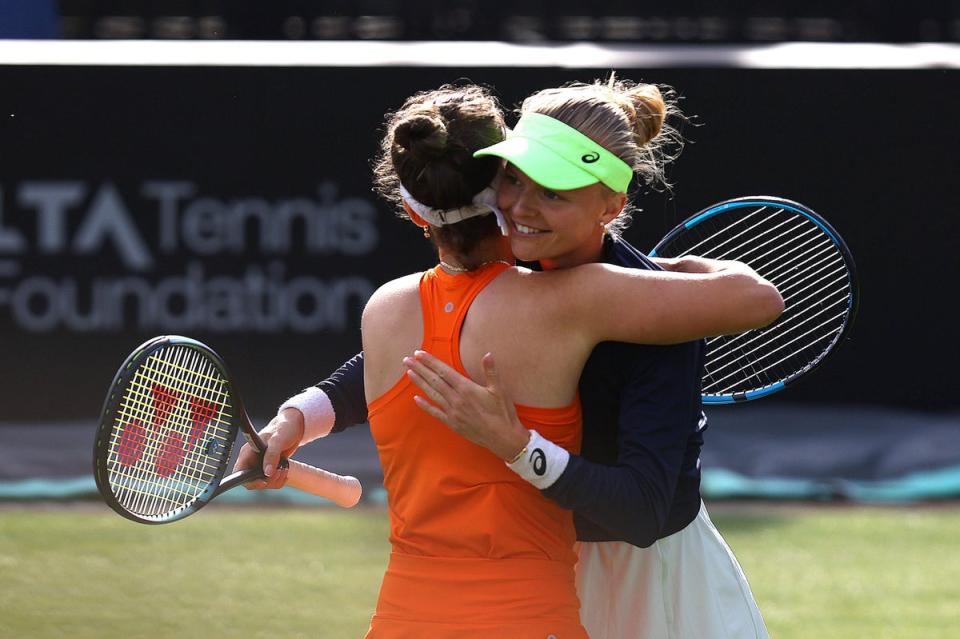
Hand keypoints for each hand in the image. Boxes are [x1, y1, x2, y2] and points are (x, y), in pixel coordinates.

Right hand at [233, 408, 304, 489]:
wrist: (294, 427)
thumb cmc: (283, 428)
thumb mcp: (278, 440)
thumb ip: (272, 455)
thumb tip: (267, 472)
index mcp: (247, 452)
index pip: (239, 472)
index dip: (249, 481)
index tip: (264, 482)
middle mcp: (251, 460)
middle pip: (252, 481)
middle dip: (267, 481)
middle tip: (279, 472)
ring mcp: (259, 464)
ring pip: (263, 482)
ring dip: (275, 480)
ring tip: (284, 469)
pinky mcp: (268, 467)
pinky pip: (270, 480)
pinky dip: (279, 479)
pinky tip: (285, 470)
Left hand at [403, 350, 529, 460]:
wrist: (502, 438)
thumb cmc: (502, 412)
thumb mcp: (499, 390)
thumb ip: (491, 371)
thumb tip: (487, 354)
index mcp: (466, 388)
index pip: (444, 371)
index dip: (430, 362)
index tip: (419, 353)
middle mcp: (456, 399)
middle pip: (434, 381)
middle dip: (420, 369)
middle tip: (407, 359)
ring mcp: (452, 412)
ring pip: (432, 394)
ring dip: (419, 383)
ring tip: (408, 373)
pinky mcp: (452, 423)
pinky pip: (435, 412)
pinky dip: (425, 405)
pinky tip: (416, 399)